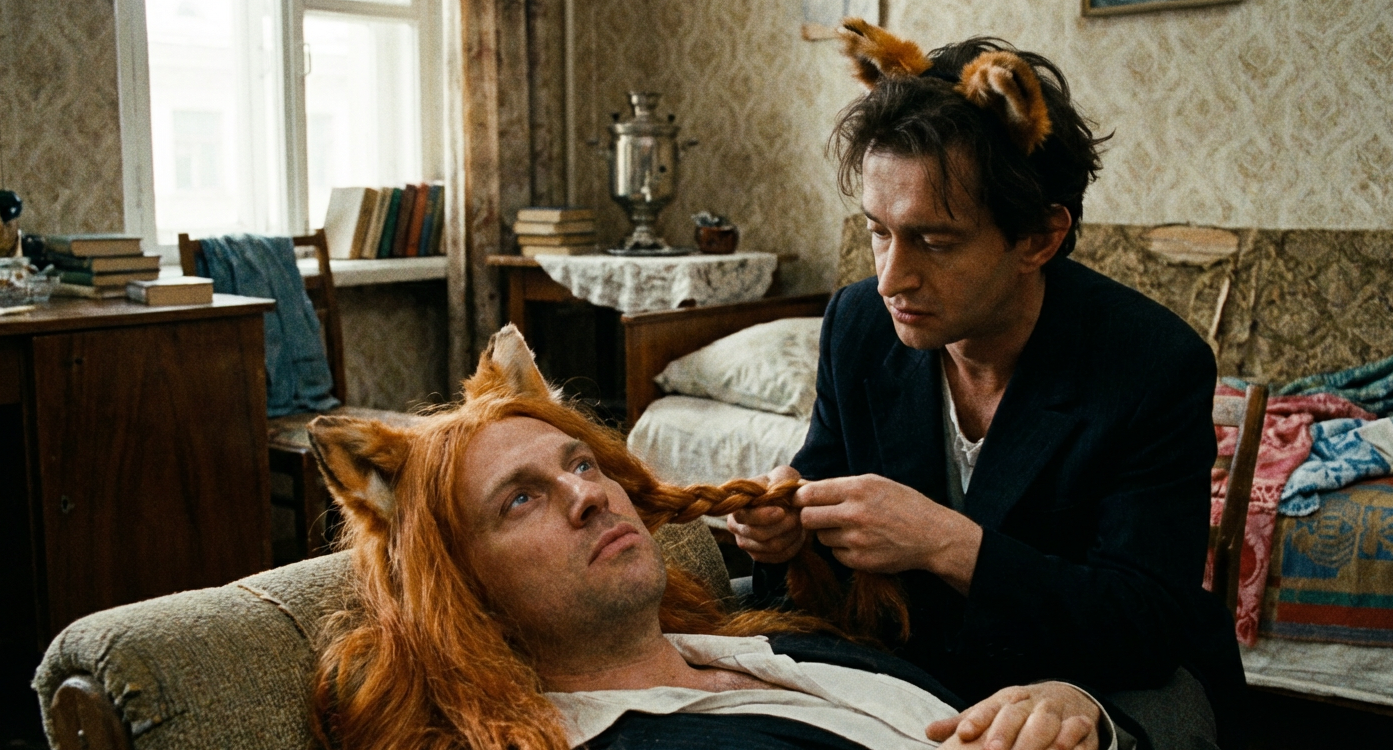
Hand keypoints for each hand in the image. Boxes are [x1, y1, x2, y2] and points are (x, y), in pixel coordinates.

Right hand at [727, 465, 805, 563]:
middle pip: (760, 535)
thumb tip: (779, 489)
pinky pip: (779, 557)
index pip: (744, 516)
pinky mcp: (759, 555)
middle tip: (799, 516)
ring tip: (800, 522)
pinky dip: (793, 545)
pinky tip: (798, 533)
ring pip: (772, 547)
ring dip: (791, 534)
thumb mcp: (783, 475)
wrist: (786, 502)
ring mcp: (746, 543)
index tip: (782, 511)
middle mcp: (736, 526)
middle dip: (784, 526)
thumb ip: (781, 477)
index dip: (763, 516)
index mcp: (736, 505)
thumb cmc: (782, 486)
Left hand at [795, 474, 981, 588]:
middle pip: (807, 518)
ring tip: (852, 529)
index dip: (801, 498)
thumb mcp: (875, 484)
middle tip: (822, 517)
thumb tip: (804, 490)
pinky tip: (862, 543)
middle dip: (810, 517)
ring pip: (821, 538)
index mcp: (857, 489)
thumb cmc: (903, 505)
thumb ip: (840, 486)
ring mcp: (856, 539)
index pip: (809, 494)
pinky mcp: (860, 561)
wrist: (932, 535)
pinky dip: (843, 550)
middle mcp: (854, 514)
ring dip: (829, 534)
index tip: (803, 501)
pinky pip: (836, 554)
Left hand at [927, 683, 1101, 749]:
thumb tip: (930, 732)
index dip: (977, 719)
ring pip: (1047, 722)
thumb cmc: (1021, 710)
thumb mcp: (994, 710)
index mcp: (1008, 698)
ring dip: (1036, 739)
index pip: (990, 707)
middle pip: (1017, 715)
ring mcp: (1057, 712)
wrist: (1067, 697)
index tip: (964, 733)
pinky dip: (1071, 741)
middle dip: (1005, 733)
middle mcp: (1032, 702)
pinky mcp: (1081, 725)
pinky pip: (1077, 731)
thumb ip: (966, 721)